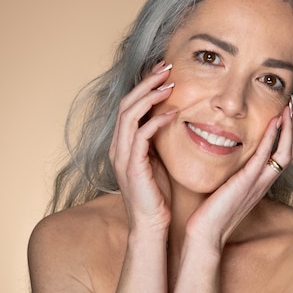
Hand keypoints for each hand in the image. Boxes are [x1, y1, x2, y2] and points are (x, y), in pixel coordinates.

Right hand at [108, 61, 176, 232]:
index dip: (144, 86)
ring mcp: (122, 155)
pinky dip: (157, 121)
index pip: (129, 105)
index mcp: (122, 143)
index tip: (163, 71)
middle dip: (146, 83)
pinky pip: (141, 136)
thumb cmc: (157, 195)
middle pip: (126, 103)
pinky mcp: (132, 166)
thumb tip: (172, 117)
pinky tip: (174, 113)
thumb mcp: (156, 160)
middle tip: (167, 67)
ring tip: (170, 84)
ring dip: (150, 96)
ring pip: (130, 115)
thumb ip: (157, 140)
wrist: (150, 225)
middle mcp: (117, 146)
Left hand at [185, 97, 292, 250]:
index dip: (289, 130)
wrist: (206, 234)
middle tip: (292, 102)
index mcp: (262, 180)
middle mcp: (266, 181)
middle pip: (292, 148)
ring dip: (289, 126)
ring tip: (289, 106)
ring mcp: (259, 182)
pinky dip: (272, 137)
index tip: (286, 109)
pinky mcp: (248, 182)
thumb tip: (229, 150)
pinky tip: (273, 121)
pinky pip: (265, 157)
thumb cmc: (212, 211)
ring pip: (286, 151)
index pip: (285, 151)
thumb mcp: (228, 185)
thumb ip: (235, 170)